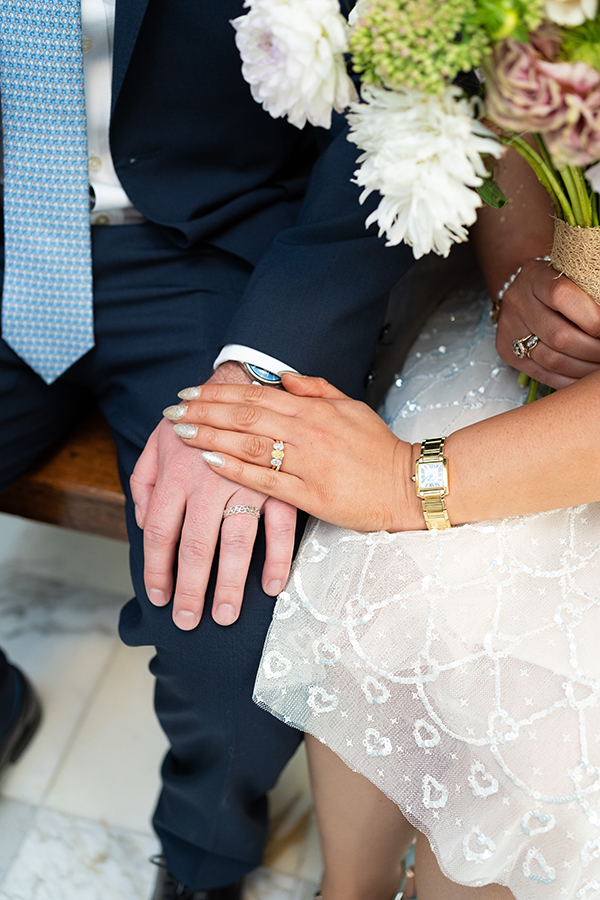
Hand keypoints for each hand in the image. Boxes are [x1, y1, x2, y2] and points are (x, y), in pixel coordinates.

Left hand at [130, 363, 296, 629]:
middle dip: (191, 589)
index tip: (159, 598)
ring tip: (226, 614)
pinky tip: (272, 585)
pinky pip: (280, 526)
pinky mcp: (277, 482)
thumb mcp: (158, 442)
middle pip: (195, 545)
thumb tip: (142, 522)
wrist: (243, 384)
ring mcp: (246, 482)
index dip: (157, 570)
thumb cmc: (196, 420)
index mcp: (175, 473)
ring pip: (236, 541)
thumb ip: (144, 482)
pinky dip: (278, 557)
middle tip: (189, 621)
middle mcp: (208, 481)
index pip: (159, 532)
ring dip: (232, 583)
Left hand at [163, 374, 423, 532]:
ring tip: (181, 432)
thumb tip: (283, 377)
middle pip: (245, 417)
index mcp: (315, 409)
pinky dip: (235, 470)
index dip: (219, 393)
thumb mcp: (350, 407)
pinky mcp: (310, 495)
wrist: (407, 484)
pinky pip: (265, 480)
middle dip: (204, 411)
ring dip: (211, 436)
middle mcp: (308, 431)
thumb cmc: (377, 447)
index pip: (256, 396)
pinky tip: (209, 462)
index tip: (190, 393)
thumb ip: (315, 389)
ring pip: (250, 445)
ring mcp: (308, 463)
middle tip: (173, 410)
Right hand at [496, 258, 599, 388]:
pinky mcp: (508, 352)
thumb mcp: (571, 278)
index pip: (562, 296)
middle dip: (593, 350)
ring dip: (584, 368)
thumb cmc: (556, 284)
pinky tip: (584, 377)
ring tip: (599, 367)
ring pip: (552, 360)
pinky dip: (569, 380)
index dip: (592, 317)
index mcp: (534, 277)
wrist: (524, 292)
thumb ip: (589, 295)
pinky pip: (543, 374)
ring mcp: (510, 330)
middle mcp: (517, 302)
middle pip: (558, 335)